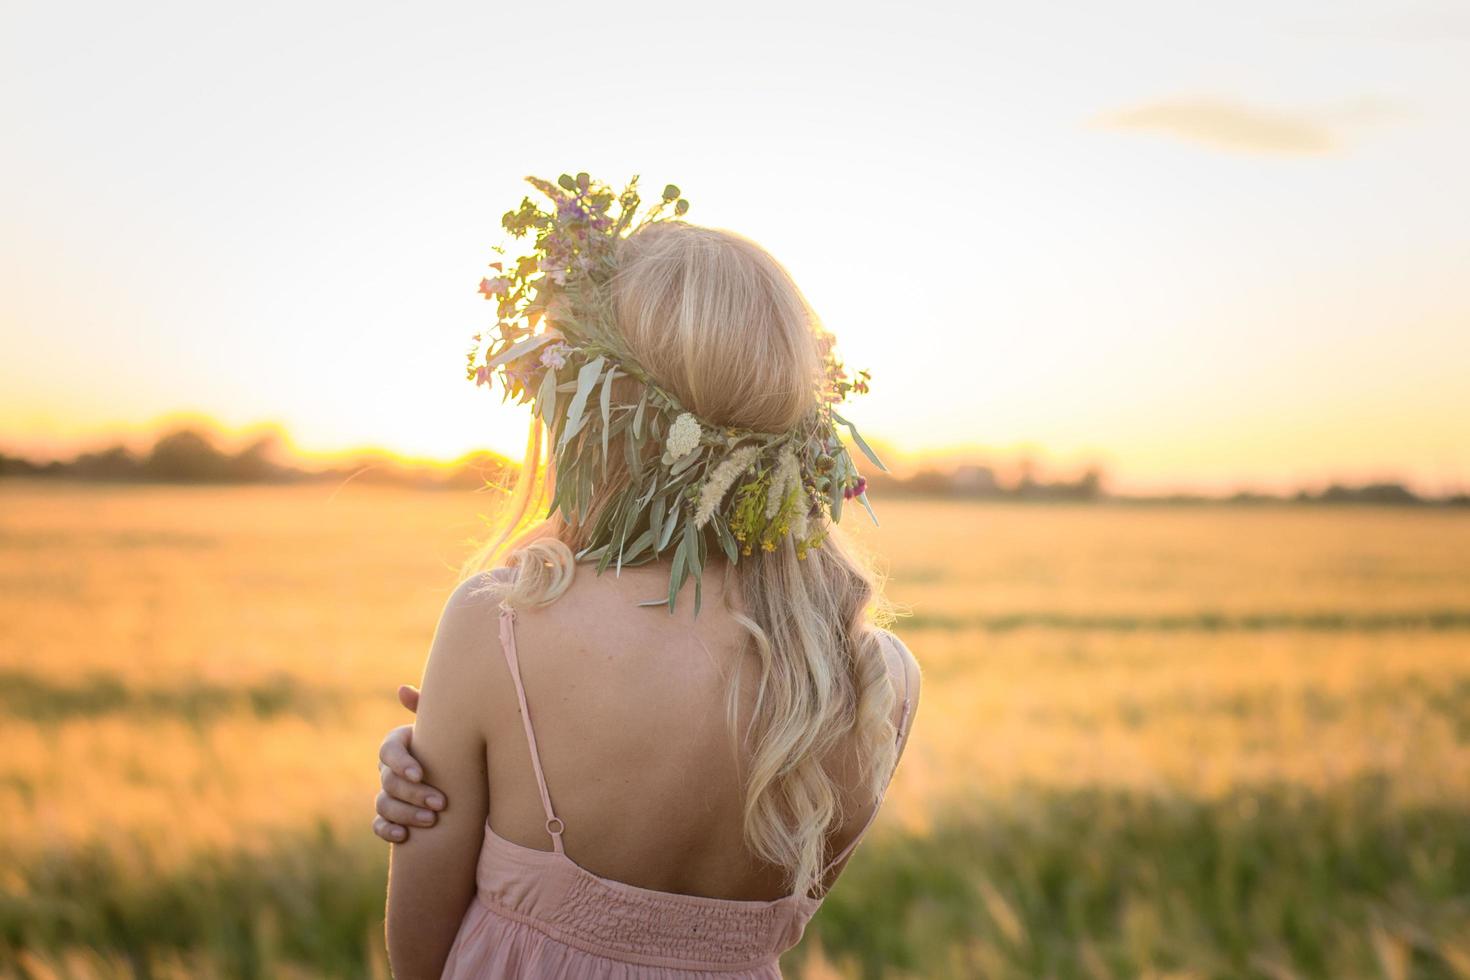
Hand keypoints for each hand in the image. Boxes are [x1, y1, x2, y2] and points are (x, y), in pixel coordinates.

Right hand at [373, 685, 446, 842]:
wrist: (464, 778)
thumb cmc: (455, 746)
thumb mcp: (447, 727)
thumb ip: (430, 708)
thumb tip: (402, 689)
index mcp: (399, 745)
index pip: (389, 751)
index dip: (401, 763)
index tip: (421, 774)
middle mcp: (389, 769)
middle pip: (389, 782)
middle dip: (414, 793)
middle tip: (441, 803)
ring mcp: (388, 793)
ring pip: (384, 804)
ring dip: (405, 813)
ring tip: (432, 820)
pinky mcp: (391, 816)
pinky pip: (379, 824)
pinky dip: (387, 830)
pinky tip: (404, 836)